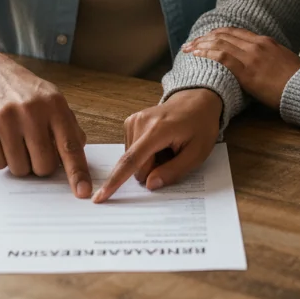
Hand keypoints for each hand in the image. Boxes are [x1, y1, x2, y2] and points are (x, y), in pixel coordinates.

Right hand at [0, 52, 90, 197]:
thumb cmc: (25, 92)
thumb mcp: (52, 100)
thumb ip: (69, 127)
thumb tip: (79, 158)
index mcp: (54, 105)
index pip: (70, 145)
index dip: (77, 172)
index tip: (84, 192)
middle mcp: (30, 110)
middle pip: (43, 165)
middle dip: (40, 165)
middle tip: (33, 147)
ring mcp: (4, 118)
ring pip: (19, 168)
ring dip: (19, 161)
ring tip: (15, 138)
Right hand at [91, 88, 221, 202]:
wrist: (197, 101)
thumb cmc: (200, 126)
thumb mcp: (196, 153)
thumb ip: (173, 171)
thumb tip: (149, 185)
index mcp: (157, 130)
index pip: (132, 160)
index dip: (115, 181)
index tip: (100, 197)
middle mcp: (140, 122)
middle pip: (135, 165)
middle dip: (152, 169)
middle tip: (172, 155)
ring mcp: (133, 120)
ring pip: (133, 160)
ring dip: (150, 161)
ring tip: (167, 146)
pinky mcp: (130, 122)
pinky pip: (132, 151)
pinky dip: (146, 153)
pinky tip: (159, 142)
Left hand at [180, 28, 299, 108]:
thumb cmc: (298, 81)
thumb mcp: (284, 62)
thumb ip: (269, 58)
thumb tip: (260, 64)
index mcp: (265, 42)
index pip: (236, 32)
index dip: (219, 33)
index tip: (207, 37)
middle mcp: (256, 44)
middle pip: (224, 35)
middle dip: (205, 37)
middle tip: (191, 42)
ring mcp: (251, 56)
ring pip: (220, 43)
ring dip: (201, 44)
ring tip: (188, 48)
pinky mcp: (248, 70)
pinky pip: (222, 57)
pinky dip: (207, 53)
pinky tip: (197, 54)